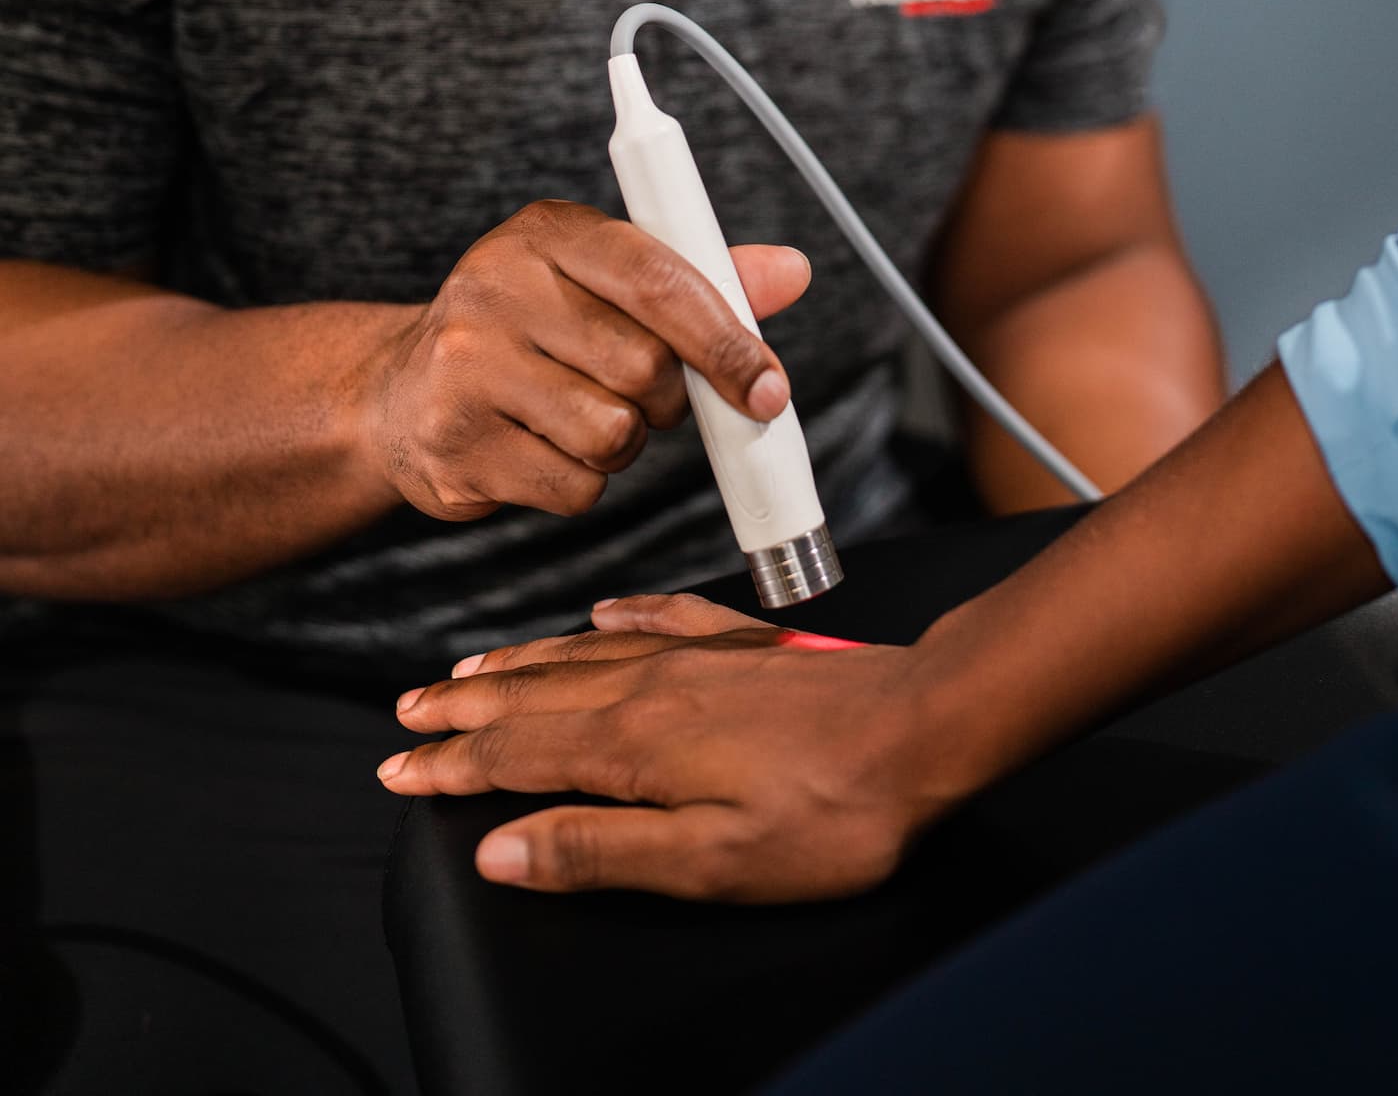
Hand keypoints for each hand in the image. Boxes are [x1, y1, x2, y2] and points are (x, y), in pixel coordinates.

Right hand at [361, 203, 809, 520]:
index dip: (726, 338)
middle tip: (642, 393)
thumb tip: (792, 271)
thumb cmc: (527, 329)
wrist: (398, 394)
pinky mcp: (455, 444)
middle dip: (666, 398)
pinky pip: (574, 487)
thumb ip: (698, 278)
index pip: (659, 279)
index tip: (767, 386)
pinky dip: (581, 482)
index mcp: (547, 233)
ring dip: (622, 443)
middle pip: (645, 367)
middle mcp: (497, 287)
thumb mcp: (601, 281)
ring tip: (582, 415)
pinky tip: (543, 448)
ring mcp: (467, 367)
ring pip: (613, 433)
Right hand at [376, 591, 961, 900]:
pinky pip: (661, 619)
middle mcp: (653, 687)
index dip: (451, 766)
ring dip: (521, 664)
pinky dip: (618, 617)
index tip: (397, 769)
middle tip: (407, 710)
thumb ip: (600, 851)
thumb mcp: (710, 861)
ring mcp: (699, 658)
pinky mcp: (743, 646)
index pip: (517, 755)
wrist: (925, 726)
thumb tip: (500, 851)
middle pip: (536, 697)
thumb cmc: (829, 813)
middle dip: (465, 707)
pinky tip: (600, 611)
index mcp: (634, 745)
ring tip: (473, 666)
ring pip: (585, 654)